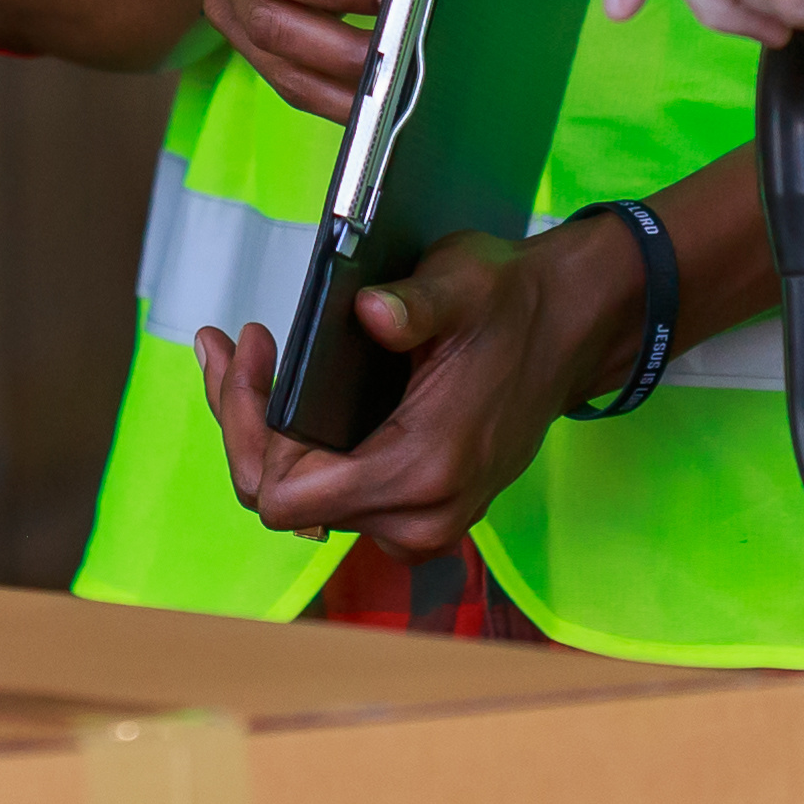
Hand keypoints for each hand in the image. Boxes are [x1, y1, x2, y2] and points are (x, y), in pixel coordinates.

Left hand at [182, 212, 638, 549]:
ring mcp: (422, 522)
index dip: (251, 429)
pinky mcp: (421, 510)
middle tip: (235, 346)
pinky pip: (336, 497)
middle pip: (284, 501)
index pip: (286, 496)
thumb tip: (375, 315)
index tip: (255, 353)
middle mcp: (420, 515)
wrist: (568, 329)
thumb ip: (418, 303)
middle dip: (247, 423)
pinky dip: (303, 448)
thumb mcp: (465, 282)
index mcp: (422, 469)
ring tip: (248, 358)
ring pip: (305, 503)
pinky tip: (286, 390)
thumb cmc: (511, 303)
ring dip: (268, 435)